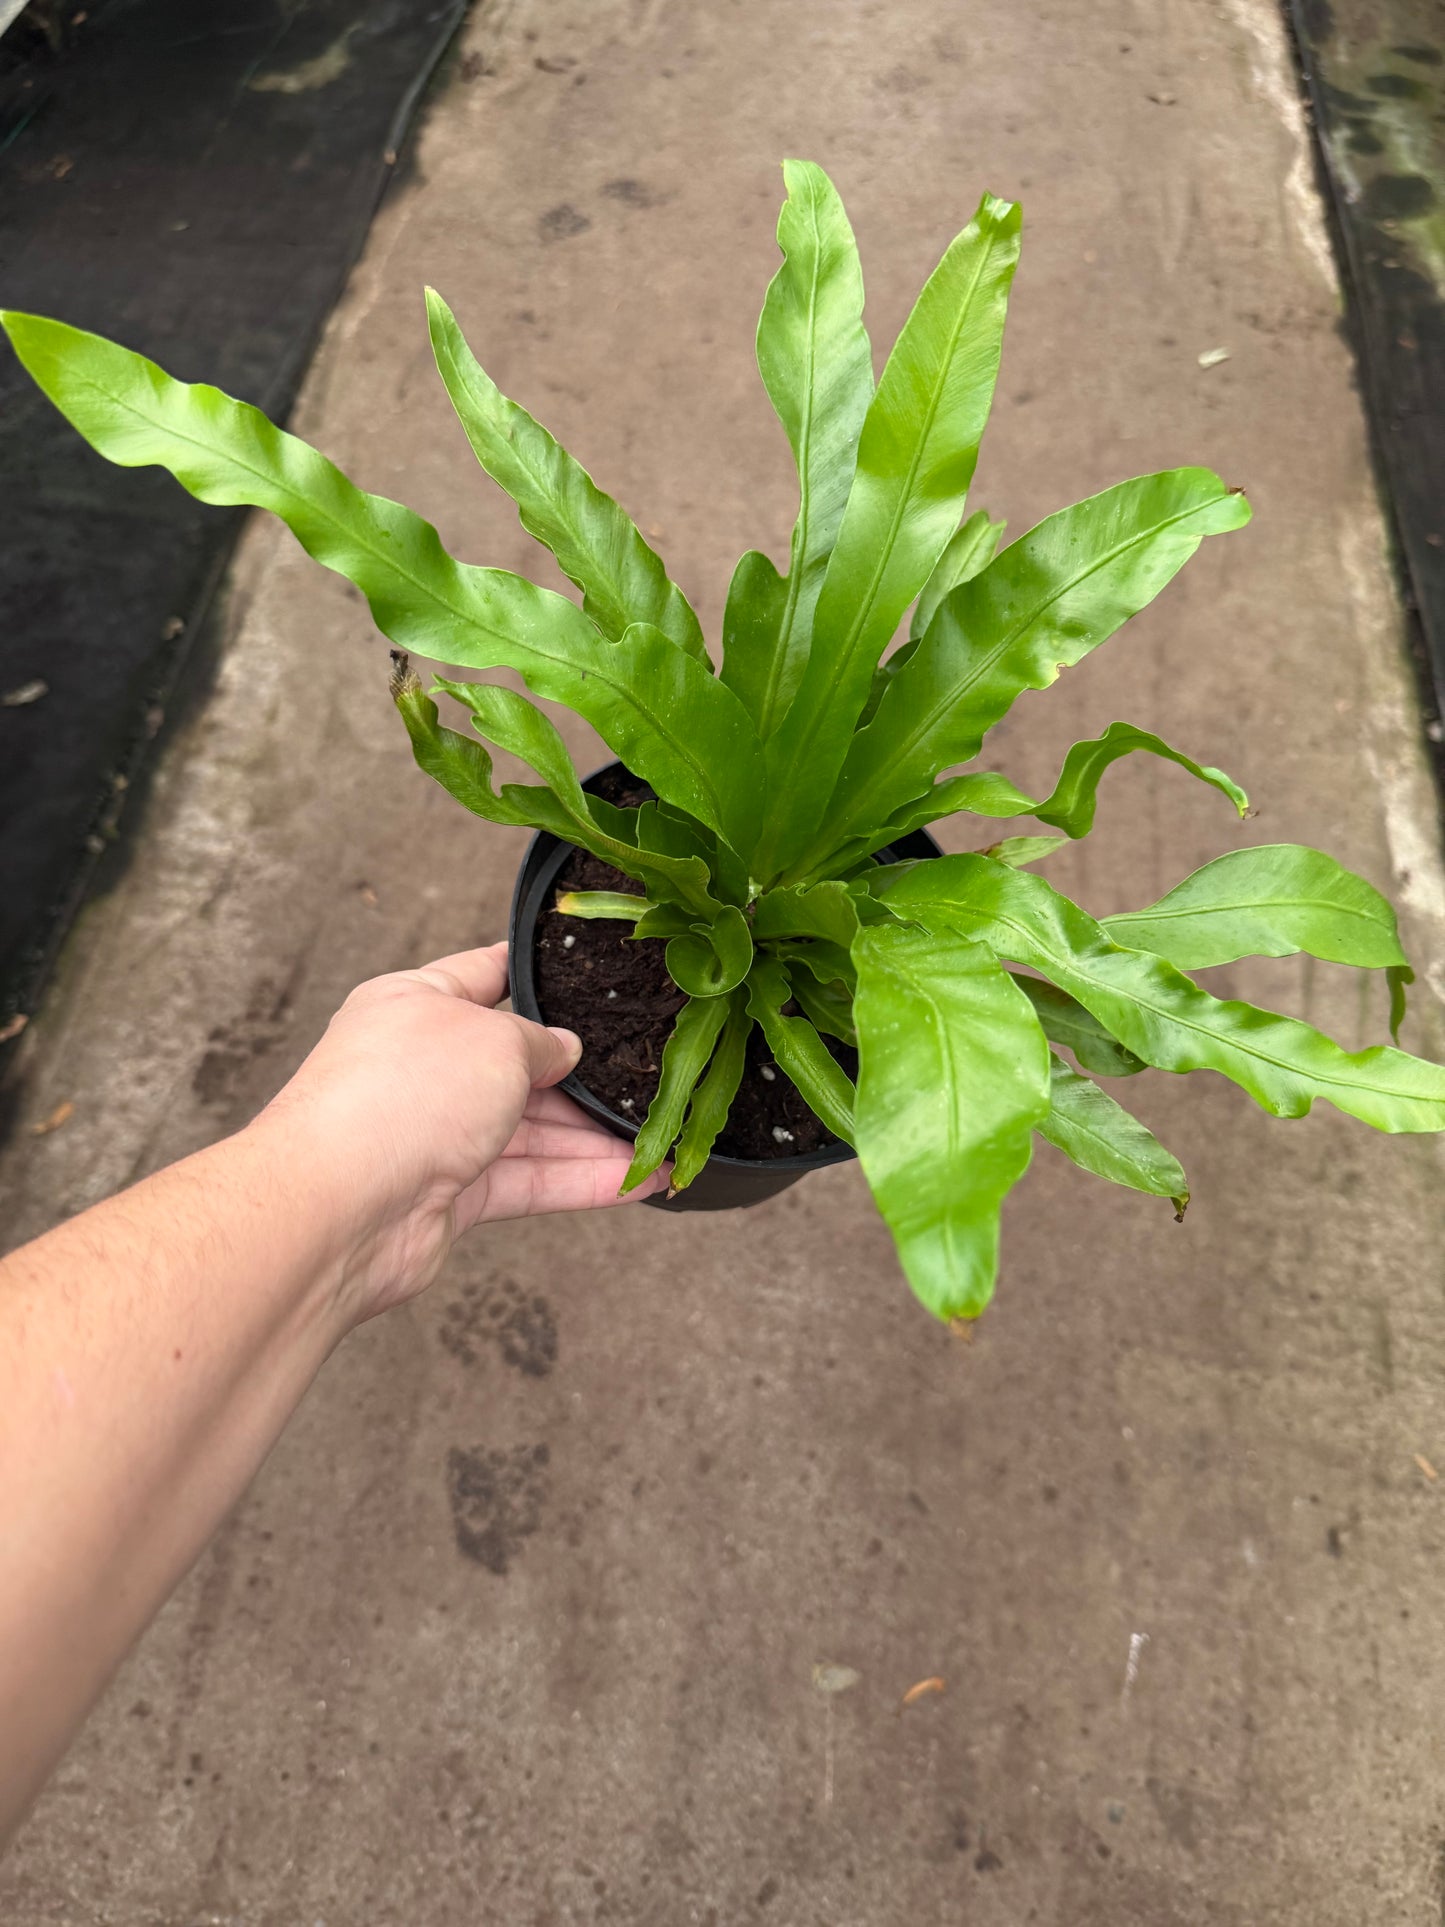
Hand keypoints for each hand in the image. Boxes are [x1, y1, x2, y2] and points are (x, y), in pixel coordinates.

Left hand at [253, 942, 662, 1325]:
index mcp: (416, 1004)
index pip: (485, 974)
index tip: (585, 970)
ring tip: (655, 1140)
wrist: (339, 1207)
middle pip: (517, 1064)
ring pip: (529, 1131)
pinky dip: (578, 1181)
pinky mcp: (449, 1195)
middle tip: (642, 1074)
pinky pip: (527, 1182)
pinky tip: (634, 1182)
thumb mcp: (493, 1039)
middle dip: (578, 1075)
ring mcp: (435, 1133)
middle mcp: (423, 1066)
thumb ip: (539, 1042)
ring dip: (591, 1138)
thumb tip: (564, 1052)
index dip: (535, 972)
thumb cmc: (399, 1097)